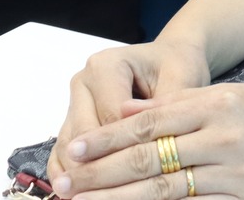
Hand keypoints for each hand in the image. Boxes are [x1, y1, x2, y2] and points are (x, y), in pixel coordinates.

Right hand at [50, 40, 211, 182]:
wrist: (169, 58)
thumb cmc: (177, 66)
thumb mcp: (181, 79)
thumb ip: (165, 110)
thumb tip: (158, 143)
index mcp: (107, 66)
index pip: (111, 118)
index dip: (124, 150)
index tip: (138, 177)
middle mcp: (84, 82)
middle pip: (83, 135)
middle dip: (95, 169)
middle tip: (106, 195)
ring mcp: (75, 102)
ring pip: (68, 146)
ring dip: (77, 176)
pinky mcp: (73, 120)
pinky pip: (62, 151)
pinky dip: (67, 173)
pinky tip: (76, 195)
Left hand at [51, 80, 243, 199]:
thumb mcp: (235, 95)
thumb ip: (181, 102)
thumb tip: (125, 113)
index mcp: (219, 102)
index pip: (150, 121)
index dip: (107, 137)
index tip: (73, 148)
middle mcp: (226, 135)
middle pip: (150, 158)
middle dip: (101, 174)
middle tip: (64, 184)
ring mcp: (238, 172)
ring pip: (166, 190)